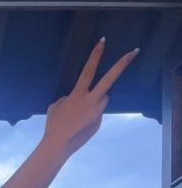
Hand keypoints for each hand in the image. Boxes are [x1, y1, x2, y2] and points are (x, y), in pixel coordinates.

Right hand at [43, 38, 139, 157]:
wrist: (58, 146)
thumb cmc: (54, 125)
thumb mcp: (56, 106)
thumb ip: (68, 97)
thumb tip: (77, 97)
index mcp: (78, 94)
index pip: (89, 70)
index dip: (96, 55)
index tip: (103, 41)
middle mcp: (91, 101)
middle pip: (110, 78)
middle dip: (122, 63)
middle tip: (134, 51)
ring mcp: (97, 112)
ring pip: (103, 99)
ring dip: (96, 100)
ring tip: (80, 113)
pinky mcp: (98, 122)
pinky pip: (96, 113)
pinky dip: (89, 115)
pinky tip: (79, 124)